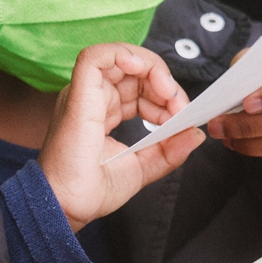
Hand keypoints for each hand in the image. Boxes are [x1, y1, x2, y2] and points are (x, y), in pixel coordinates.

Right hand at [38, 43, 205, 230]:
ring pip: (119, 57)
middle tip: (179, 107)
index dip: (164, 95)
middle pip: (133, 70)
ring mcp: (84, 94)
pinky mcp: (78, 94)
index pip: (138, 87)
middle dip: (164, 82)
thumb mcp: (142, 167)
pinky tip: (143, 69)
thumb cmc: (91, 191)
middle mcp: (92, 98)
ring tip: (168, 94)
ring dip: (152, 68)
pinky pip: (96, 57)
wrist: (66, 207)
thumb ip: (169, 150)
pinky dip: (123, 55)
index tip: (180, 117)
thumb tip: (194, 133)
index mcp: (102, 111)